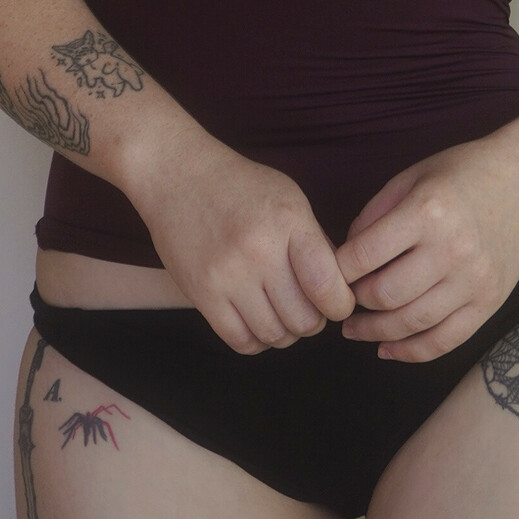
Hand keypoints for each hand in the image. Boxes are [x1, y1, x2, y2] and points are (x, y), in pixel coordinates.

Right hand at [130, 135, 355, 355]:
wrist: (178, 176)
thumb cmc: (240, 186)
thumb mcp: (289, 197)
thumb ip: (315, 241)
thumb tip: (338, 288)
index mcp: (288, 222)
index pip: (327, 284)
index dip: (340, 303)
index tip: (337, 301)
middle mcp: (259, 251)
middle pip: (303, 319)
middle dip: (314, 321)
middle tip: (309, 307)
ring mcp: (228, 275)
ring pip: (274, 335)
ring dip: (285, 333)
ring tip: (282, 313)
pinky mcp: (202, 294)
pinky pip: (241, 341)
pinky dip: (257, 341)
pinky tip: (258, 321)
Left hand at [334, 136, 518, 362]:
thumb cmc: (463, 172)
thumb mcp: (413, 175)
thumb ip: (375, 213)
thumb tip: (346, 257)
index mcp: (427, 211)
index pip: (365, 255)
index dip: (337, 270)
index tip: (326, 275)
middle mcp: (452, 249)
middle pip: (385, 295)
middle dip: (354, 303)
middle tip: (341, 301)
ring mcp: (474, 280)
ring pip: (412, 323)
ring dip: (375, 333)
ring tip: (356, 330)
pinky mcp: (490, 302)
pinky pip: (446, 341)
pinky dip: (411, 351)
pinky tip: (388, 348)